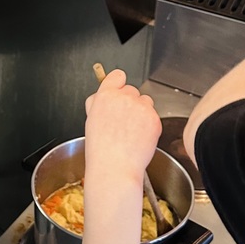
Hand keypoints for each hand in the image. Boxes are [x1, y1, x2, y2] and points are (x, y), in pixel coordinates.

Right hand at [83, 69, 160, 190]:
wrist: (115, 167)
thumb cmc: (100, 150)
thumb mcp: (90, 120)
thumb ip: (98, 103)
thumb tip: (103, 96)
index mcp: (105, 96)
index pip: (117, 76)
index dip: (118, 83)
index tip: (119, 88)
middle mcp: (124, 97)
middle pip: (132, 90)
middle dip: (129, 102)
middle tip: (123, 121)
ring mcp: (141, 107)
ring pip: (145, 101)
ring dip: (141, 111)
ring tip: (131, 131)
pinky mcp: (155, 119)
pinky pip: (153, 116)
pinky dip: (149, 125)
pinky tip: (139, 138)